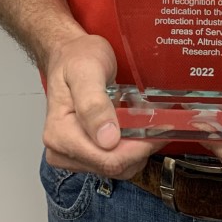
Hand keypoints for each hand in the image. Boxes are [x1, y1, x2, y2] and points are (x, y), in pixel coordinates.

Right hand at [42, 33, 167, 179]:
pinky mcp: (84, 152)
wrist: (69, 54)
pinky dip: (130, 147)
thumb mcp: (87, 71)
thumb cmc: (75, 58)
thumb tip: (107, 139)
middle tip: (160, 123)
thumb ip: (94, 104)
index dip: (138, 149)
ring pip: (117, 167)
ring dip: (137, 148)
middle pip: (113, 167)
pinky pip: (114, 159)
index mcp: (60, 134)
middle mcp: (62, 150)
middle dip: (140, 148)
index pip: (107, 160)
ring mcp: (73, 153)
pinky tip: (135, 127)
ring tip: (146, 122)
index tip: (161, 130)